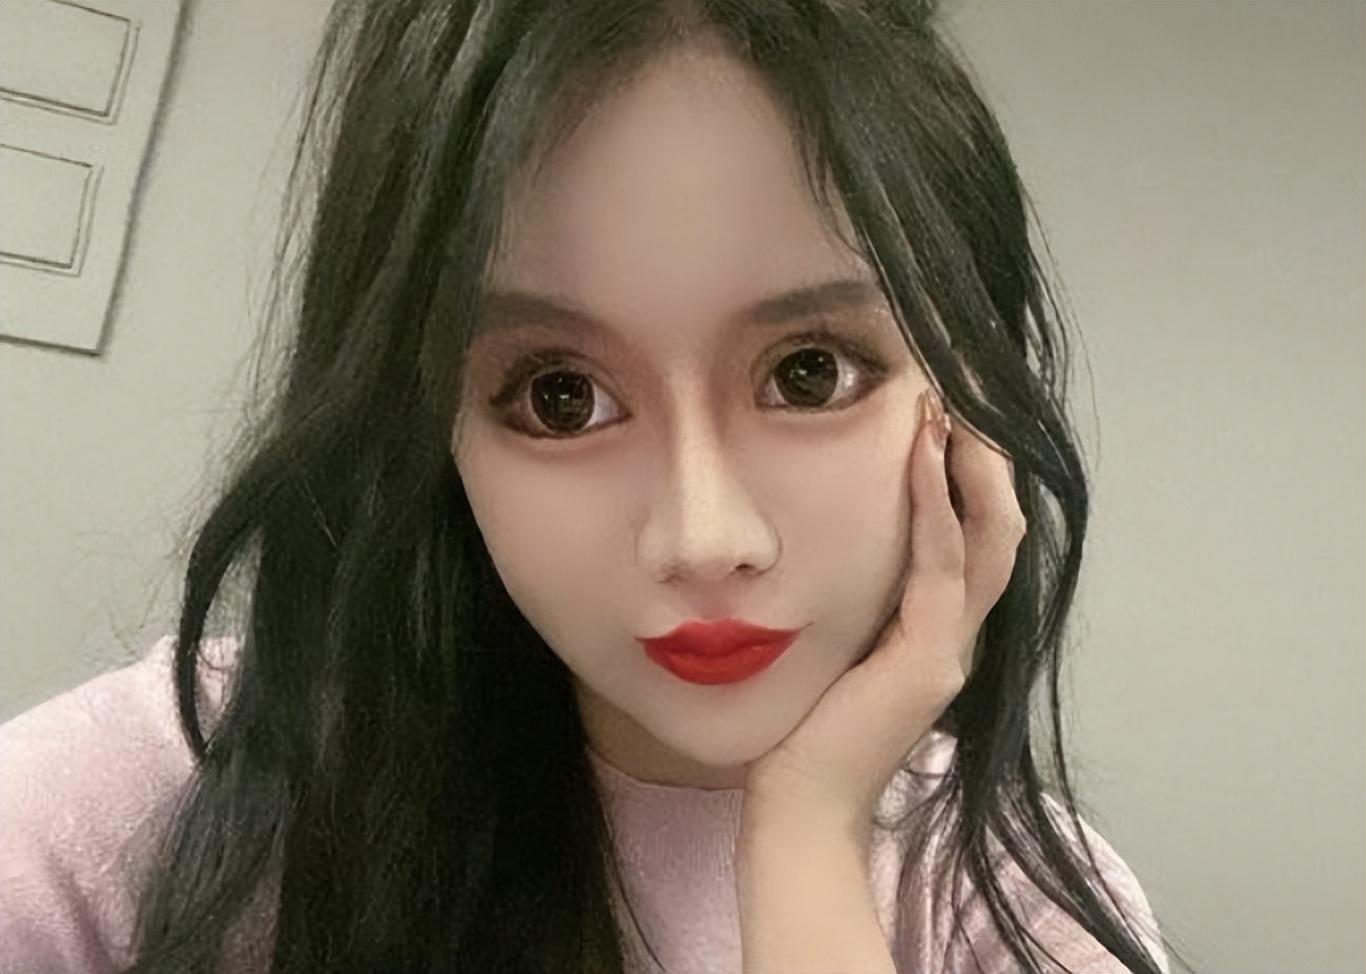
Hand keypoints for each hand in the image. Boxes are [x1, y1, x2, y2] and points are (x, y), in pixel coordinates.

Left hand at [741, 386, 1026, 844]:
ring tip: (956, 398)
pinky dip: (936, 502)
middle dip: (988, 452)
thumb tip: (829, 534)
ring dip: (973, 462)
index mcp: (937, 626)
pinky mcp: (930, 658)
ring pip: (991, 536)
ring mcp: (952, 646)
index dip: (971, 468)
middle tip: (966, 384)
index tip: (945, 404)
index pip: (974, 532)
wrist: (799, 803)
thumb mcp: (837, 641)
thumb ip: (853, 596)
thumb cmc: (803, 723)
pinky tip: (924, 449)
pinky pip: (943, 564)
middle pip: (1001, 524)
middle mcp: (959, 632)